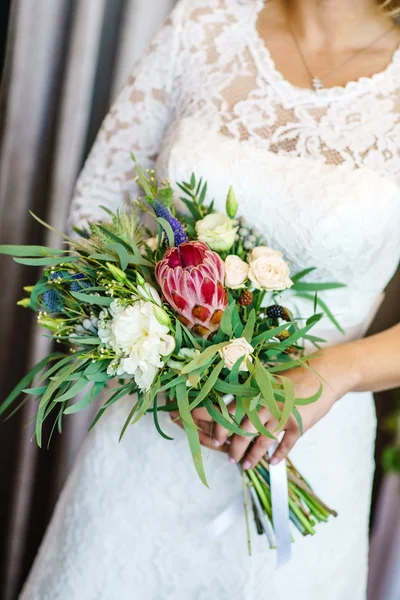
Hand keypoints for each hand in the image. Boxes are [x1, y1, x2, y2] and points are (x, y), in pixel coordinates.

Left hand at [213, 344, 356, 467]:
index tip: (216, 440)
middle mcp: (267, 404)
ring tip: (246, 465)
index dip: (221, 428)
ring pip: (263, 440)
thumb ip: (253, 395)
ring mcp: (283, 416)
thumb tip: (235, 410)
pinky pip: (286, 444)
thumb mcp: (269, 381)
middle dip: (235, 448)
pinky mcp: (299, 425)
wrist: (323, 376)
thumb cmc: (295, 376)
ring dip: (253, 455)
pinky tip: (272, 462)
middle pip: (245, 431)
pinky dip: (279, 454)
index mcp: (257, 392)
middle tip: (230, 458)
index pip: (232, 412)